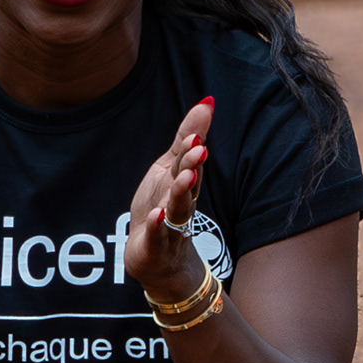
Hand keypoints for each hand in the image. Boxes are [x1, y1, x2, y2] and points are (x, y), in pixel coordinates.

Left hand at [122, 98, 217, 300]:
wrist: (158, 261)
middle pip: (188, 183)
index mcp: (183, 183)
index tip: (198, 128)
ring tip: (185, 177)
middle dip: (193, 166)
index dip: (193, 145)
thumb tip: (207, 102)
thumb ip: (185, 139)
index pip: (189, 162)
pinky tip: (158, 215)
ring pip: (178, 208)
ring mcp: (170, 227)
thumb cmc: (163, 210)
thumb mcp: (170, 170)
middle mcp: (181, 204)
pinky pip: (158, 236)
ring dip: (182, 192)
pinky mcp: (156, 248)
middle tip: (198, 149)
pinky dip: (159, 227)